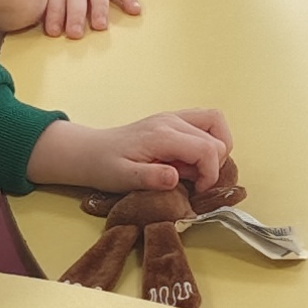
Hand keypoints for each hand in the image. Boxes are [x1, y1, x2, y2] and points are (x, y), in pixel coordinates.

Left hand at [29, 107, 232, 196]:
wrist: (90, 151)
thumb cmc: (105, 166)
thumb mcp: (123, 178)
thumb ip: (150, 178)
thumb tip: (175, 178)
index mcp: (162, 135)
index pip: (208, 149)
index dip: (211, 174)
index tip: (197, 191)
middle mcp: (172, 120)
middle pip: (217, 137)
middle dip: (211, 164)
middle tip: (189, 179)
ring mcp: (174, 116)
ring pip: (216, 122)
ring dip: (215, 148)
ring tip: (193, 168)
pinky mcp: (174, 119)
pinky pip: (206, 122)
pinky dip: (208, 141)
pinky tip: (188, 159)